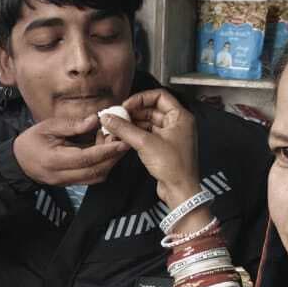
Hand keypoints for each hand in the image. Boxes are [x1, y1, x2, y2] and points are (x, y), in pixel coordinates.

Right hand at [12, 115, 127, 186]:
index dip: (106, 150)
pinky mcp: (71, 183)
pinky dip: (102, 166)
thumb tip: (94, 120)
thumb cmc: (31, 141)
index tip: (121, 141)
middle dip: (113, 157)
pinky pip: (92, 178)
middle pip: (95, 171)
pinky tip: (105, 152)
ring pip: (96, 177)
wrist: (19, 162)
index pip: (85, 158)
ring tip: (116, 144)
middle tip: (125, 140)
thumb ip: (72, 125)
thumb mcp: (48, 126)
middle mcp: (62, 175)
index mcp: (54, 160)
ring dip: (110, 162)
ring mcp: (67, 182)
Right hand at [99, 90, 199, 206]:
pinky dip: (135, 134)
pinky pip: (148, 134)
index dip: (141, 98)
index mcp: (180, 117)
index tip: (126, 106)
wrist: (180, 190)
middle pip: (152, 109)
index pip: (159, 96)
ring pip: (148, 122)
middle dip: (133, 112)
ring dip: (132, 124)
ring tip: (116, 128)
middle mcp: (177, 123)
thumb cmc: (173, 166)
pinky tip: (123, 137)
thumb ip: (124, 128)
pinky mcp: (163, 147)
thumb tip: (107, 117)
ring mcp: (170, 135)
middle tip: (117, 117)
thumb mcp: (145, 143)